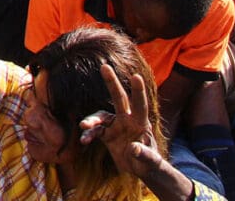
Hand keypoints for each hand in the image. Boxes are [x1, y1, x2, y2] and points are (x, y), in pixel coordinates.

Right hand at [79, 63, 164, 181]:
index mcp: (141, 123)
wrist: (139, 168)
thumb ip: (145, 155)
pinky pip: (95, 131)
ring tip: (83, 125)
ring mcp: (115, 125)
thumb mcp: (151, 162)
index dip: (138, 91)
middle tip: (104, 66)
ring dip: (91, 119)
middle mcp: (127, 119)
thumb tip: (134, 148)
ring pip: (101, 116)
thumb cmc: (149, 163)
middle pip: (119, 98)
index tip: (136, 76)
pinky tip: (83, 140)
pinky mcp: (106, 134)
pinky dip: (89, 134)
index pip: (140, 105)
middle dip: (112, 82)